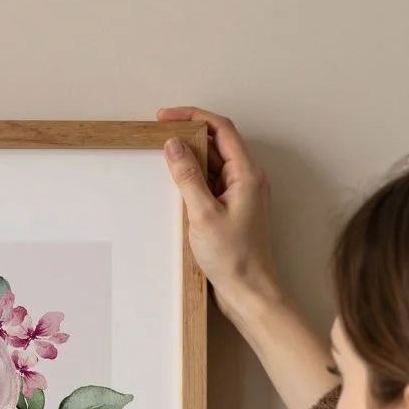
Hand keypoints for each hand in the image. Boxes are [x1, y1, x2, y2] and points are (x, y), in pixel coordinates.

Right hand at [157, 105, 285, 321]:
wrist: (249, 292)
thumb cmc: (233, 258)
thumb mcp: (203, 214)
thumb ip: (187, 177)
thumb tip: (174, 145)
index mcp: (247, 174)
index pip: (220, 129)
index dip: (193, 116)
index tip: (165, 117)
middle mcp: (247, 180)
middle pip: (217, 144)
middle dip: (188, 136)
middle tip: (159, 136)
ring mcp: (241, 196)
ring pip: (213, 166)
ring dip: (189, 161)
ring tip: (162, 161)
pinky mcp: (232, 211)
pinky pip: (211, 186)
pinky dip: (193, 182)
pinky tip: (175, 190)